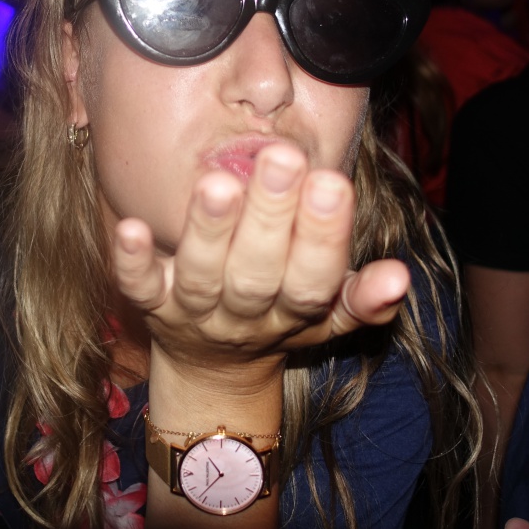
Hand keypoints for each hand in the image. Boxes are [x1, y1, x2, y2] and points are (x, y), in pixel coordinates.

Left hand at [111, 142, 409, 382]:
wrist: (213, 370)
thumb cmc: (280, 314)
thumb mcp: (330, 315)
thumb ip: (365, 297)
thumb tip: (401, 276)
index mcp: (295, 313)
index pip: (314, 281)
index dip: (324, 237)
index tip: (332, 182)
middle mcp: (245, 316)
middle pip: (258, 274)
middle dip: (272, 217)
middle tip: (282, 158)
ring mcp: (194, 312)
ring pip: (203, 276)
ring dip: (210, 231)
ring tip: (219, 182)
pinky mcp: (150, 304)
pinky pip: (138, 287)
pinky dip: (132, 261)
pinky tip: (128, 227)